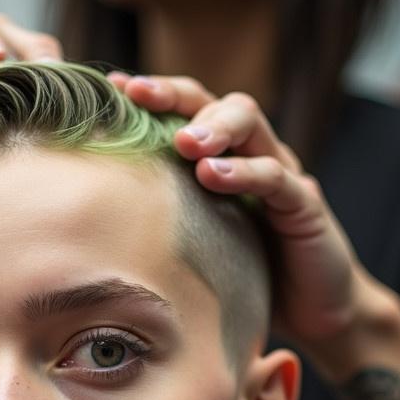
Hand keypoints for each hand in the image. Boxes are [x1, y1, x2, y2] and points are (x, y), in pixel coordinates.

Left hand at [108, 75, 371, 360]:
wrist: (309, 312)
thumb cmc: (242, 274)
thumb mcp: (192, 241)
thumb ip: (158, 217)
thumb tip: (89, 208)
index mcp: (224, 158)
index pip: (190, 109)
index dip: (155, 93)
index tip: (114, 87)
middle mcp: (253, 155)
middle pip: (219, 102)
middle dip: (177, 96)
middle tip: (140, 97)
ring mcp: (282, 176)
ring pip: (251, 124)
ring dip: (213, 126)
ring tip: (183, 141)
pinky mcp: (305, 206)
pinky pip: (277, 179)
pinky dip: (245, 173)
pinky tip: (213, 176)